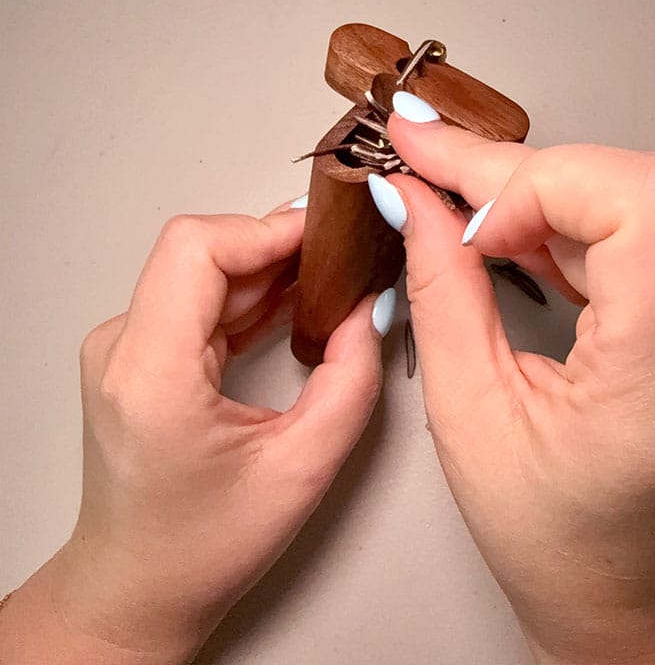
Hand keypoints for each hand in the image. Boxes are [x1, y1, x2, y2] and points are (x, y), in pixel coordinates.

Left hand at [0, 205, 391, 663]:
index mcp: (151, 374)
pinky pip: (203, 298)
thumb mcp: (302, 469)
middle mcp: (124, 348)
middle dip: (281, 243)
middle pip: (205, 250)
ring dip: (272, 266)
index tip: (329, 234)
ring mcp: (127, 347)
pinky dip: (255, 292)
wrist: (137, 586)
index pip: (197, 249)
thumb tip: (371, 308)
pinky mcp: (143, 352)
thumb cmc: (202, 546)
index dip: (268, 228)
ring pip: (207, 268)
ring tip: (335, 275)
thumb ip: (350, 379)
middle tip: (347, 252)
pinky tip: (300, 299)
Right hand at [370, 94, 654, 664]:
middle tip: (449, 180)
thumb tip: (416, 197)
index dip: (545, 185)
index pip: (650, 203)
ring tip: (488, 222)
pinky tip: (537, 246)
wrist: (638, 602)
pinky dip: (594, 223)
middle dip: (542, 174)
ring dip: (567, 193)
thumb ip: (441, 290)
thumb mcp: (469, 417)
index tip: (469, 222)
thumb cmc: (554, 542)